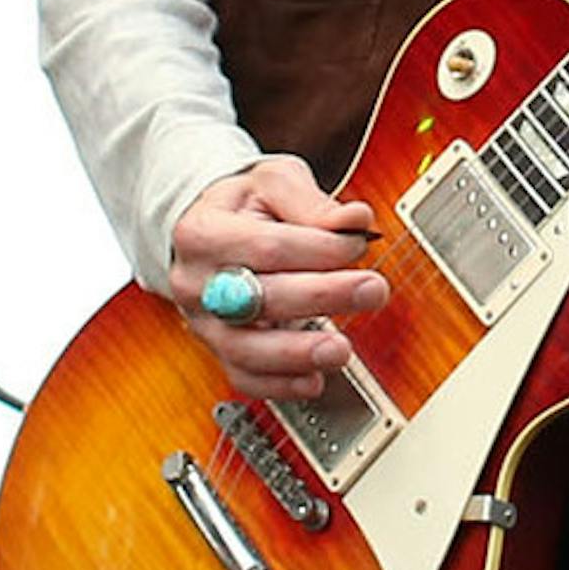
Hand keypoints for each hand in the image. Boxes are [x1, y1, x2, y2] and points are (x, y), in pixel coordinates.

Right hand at [169, 154, 389, 402]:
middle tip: (373, 290)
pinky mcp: (220, 351)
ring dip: (299, 353)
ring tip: (341, 349)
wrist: (208, 232)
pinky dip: (281, 386)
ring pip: (246, 350)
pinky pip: (245, 378)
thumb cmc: (245, 207)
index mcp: (203, 232)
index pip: (268, 246)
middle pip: (261, 298)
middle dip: (324, 296)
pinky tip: (315, 380)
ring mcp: (204, 322)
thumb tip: (356, 219)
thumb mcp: (274, 183)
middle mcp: (195, 283)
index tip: (359, 244)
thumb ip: (312, 202)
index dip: (320, 249)